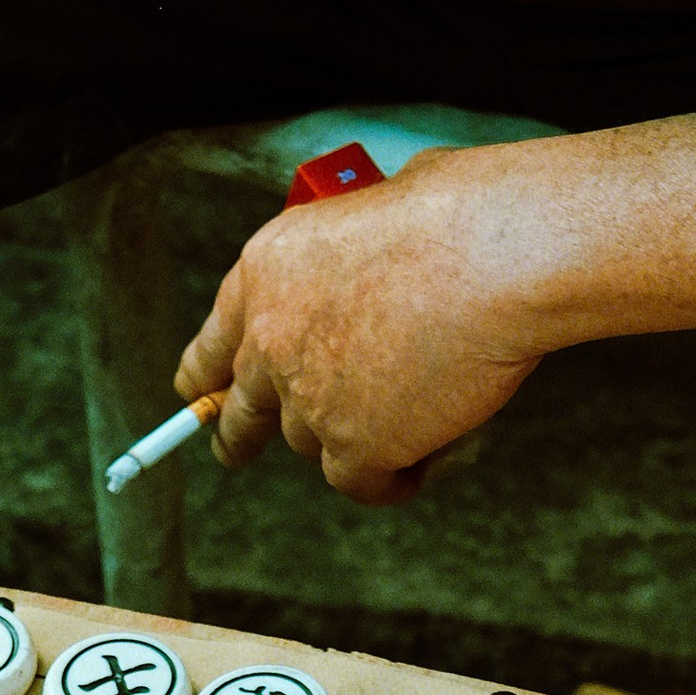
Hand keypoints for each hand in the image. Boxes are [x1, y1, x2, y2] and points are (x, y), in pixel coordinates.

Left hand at [176, 147, 549, 502]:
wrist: (494, 254)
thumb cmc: (458, 215)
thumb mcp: (369, 210)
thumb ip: (346, 256)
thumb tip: (368, 268)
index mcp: (266, 272)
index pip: (215, 341)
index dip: (208, 375)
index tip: (201, 395)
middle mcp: (272, 339)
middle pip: (242, 410)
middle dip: (237, 434)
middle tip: (236, 449)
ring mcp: (310, 400)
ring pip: (309, 446)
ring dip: (345, 440)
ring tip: (403, 424)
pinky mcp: (358, 447)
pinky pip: (363, 484)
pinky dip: (392, 480)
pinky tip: (418, 467)